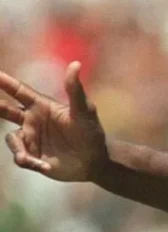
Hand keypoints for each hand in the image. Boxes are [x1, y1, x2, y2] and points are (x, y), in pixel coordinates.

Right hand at [0, 62, 107, 181]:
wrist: (96, 160)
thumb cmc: (91, 132)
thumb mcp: (84, 111)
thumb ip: (75, 90)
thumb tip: (75, 64)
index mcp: (42, 106)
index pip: (19, 91)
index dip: (4, 82)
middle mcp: (32, 121)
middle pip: (5, 111)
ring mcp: (31, 139)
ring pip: (12, 140)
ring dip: (18, 148)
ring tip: (26, 159)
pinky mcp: (33, 156)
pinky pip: (21, 158)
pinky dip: (29, 162)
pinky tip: (46, 166)